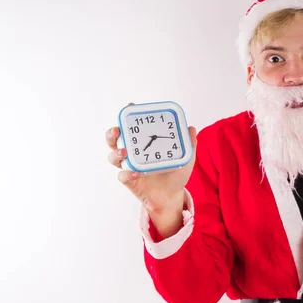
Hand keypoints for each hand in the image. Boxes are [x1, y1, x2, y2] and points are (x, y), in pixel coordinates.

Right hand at [106, 102, 197, 237]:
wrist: (172, 196)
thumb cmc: (176, 175)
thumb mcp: (185, 158)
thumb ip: (189, 144)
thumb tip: (191, 128)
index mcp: (144, 143)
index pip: (132, 127)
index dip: (128, 116)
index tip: (131, 106)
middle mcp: (133, 153)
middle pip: (115, 140)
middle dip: (112, 133)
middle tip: (117, 130)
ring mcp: (129, 166)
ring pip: (113, 156)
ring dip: (115, 152)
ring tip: (124, 152)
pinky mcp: (129, 180)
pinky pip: (122, 176)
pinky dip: (127, 173)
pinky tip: (136, 173)